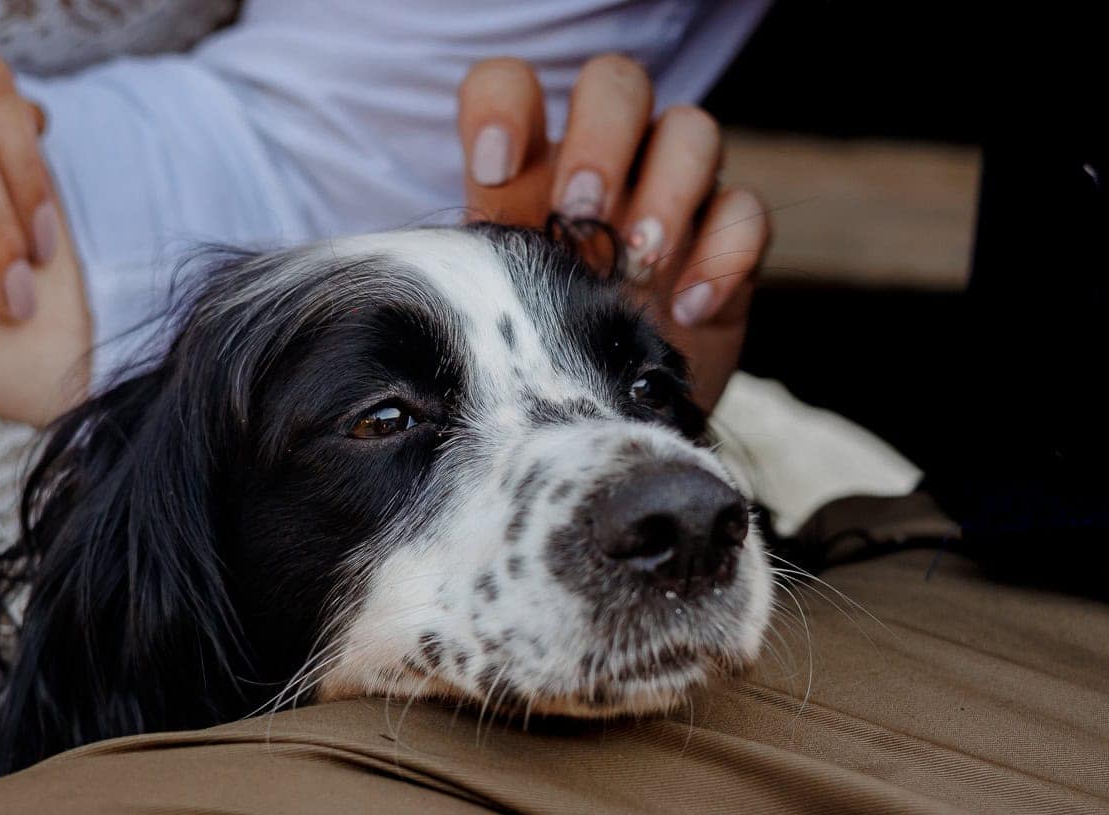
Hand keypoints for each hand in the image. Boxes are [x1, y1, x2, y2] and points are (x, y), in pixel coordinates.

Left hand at [456, 56, 769, 410]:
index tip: (492, 170)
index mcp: (527, 172)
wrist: (599, 436)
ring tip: (642, 256)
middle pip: (617, 85)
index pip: (513, 86)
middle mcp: (603, 171)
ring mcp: (671, 204)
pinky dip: (722, 253)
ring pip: (692, 130)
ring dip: (670, 184)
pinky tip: (686, 310)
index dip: (505, 105)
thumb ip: (451, 297)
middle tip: (581, 212)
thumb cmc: (526, 373)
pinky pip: (745, 213)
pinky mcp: (722, 252)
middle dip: (601, 140)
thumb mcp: (480, 329)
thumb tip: (362, 313)